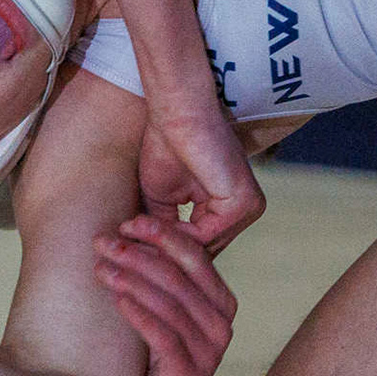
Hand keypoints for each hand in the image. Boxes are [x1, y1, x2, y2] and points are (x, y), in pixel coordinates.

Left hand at [95, 214, 236, 375]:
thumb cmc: (144, 350)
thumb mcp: (157, 306)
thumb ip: (156, 273)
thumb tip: (128, 226)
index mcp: (219, 301)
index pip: (194, 256)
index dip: (160, 235)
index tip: (125, 221)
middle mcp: (220, 324)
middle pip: (178, 276)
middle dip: (138, 254)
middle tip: (102, 242)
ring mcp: (209, 353)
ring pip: (169, 303)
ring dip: (131, 280)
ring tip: (100, 267)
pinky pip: (163, 336)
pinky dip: (139, 313)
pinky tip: (116, 298)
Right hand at [136, 109, 265, 253]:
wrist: (176, 112)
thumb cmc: (167, 145)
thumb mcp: (164, 200)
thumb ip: (165, 230)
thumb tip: (147, 263)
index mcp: (233, 206)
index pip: (203, 244)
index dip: (166, 252)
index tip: (131, 253)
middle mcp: (248, 208)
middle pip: (205, 250)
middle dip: (165, 254)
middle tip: (127, 255)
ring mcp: (249, 206)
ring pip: (204, 247)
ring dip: (164, 246)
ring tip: (131, 243)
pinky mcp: (242, 202)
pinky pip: (205, 235)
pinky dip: (173, 236)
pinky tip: (146, 229)